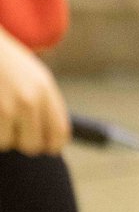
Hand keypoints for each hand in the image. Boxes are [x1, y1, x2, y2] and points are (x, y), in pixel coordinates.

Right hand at [0, 29, 69, 155]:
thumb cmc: (5, 62)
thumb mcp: (32, 76)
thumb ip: (44, 104)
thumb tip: (53, 140)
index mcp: (45, 90)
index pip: (59, 132)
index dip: (53, 145)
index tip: (48, 148)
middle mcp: (29, 100)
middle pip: (33, 145)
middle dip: (23, 143)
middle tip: (16, 132)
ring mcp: (6, 107)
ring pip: (8, 144)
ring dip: (2, 136)